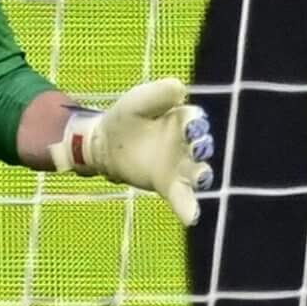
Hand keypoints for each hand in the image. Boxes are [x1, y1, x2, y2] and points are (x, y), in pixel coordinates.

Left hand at [55, 77, 214, 225]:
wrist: (104, 142)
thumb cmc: (127, 117)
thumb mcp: (138, 101)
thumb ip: (157, 94)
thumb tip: (179, 87)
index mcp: (184, 120)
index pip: (194, 120)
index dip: (194, 123)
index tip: (191, 125)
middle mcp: (188, 144)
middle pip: (202, 146)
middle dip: (202, 146)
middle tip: (198, 146)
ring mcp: (181, 167)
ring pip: (197, 173)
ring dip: (202, 175)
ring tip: (202, 177)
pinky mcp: (169, 185)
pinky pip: (182, 198)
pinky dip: (188, 208)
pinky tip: (192, 218)